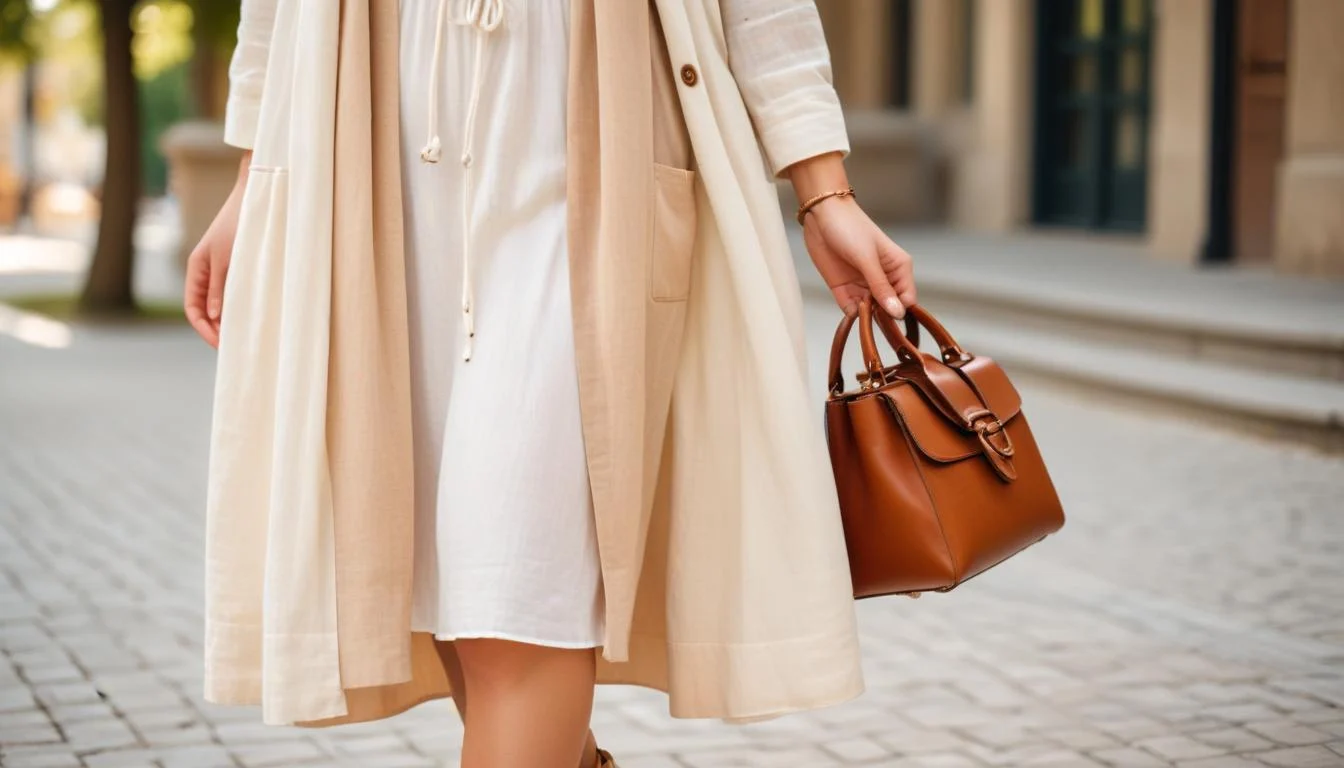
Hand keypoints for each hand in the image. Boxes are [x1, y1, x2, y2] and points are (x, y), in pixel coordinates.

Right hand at [184, 153, 250, 346]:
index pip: (193, 308)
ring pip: (220, 304)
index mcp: (197, 269)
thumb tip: (215, 316)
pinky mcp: (236, 267)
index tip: (221, 344)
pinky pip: (233, 293)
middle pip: (205, 310)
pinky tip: (251, 317)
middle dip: (217, 329)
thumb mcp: (229, 257)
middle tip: (236, 346)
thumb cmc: (240, 223)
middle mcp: (205, 272)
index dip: (204, 329)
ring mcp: (220, 270)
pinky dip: (238, 307)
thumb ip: (221, 286)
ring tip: (244, 336)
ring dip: (228, 320)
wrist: (256, 197)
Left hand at [788, 153, 915, 317]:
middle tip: (872, 316)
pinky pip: (851, 308)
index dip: (899, 311)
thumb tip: (898, 312)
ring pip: (870, 311)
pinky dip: (851, 313)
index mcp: (899, 268)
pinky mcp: (844, 287)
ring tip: (859, 309)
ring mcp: (863, 284)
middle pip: (888, 308)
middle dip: (882, 316)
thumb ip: (881, 287)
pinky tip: (850, 311)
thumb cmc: (850, 227)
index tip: (888, 316)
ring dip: (865, 315)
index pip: (907, 299)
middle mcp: (883, 279)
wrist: (821, 215)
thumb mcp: (867, 258)